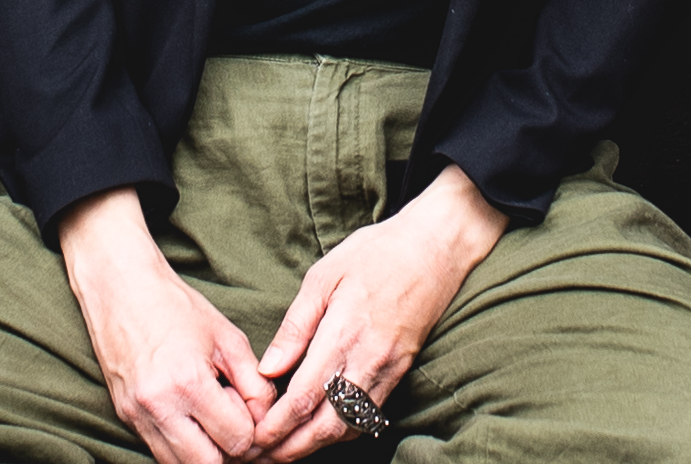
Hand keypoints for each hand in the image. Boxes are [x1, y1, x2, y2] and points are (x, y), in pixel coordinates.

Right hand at [60, 189, 273, 463]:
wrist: (120, 289)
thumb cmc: (176, 307)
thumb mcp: (227, 338)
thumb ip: (254, 383)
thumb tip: (267, 418)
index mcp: (188, 382)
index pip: (237, 439)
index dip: (254, 428)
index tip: (253, 407)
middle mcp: (159, 406)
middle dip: (231, 450)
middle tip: (237, 423)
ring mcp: (138, 416)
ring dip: (206, 453)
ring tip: (215, 422)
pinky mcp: (125, 418)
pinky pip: (161, 454)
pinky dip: (183, 448)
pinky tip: (193, 420)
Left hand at [248, 166, 506, 458]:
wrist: (436, 248)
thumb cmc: (375, 253)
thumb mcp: (324, 275)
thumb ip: (295, 326)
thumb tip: (269, 368)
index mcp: (344, 332)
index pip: (304, 396)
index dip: (277, 425)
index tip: (254, 437)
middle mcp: (369, 359)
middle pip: (327, 425)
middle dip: (292, 447)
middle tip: (264, 456)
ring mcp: (389, 369)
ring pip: (350, 427)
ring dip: (316, 445)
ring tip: (286, 450)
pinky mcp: (402, 372)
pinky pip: (370, 414)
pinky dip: (343, 431)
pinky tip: (323, 430)